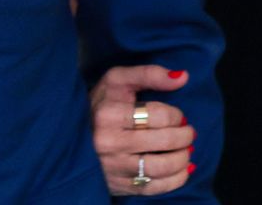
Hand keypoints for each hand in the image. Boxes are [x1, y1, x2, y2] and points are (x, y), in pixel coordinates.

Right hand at [90, 64, 195, 196]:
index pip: (158, 115)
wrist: (72, 135)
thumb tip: (183, 77)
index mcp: (108, 114)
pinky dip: (176, 179)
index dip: (176, 115)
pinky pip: (155, 187)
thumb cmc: (101, 104)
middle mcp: (109, 143)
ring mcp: (114, 167)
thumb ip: (150, 74)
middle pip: (164, 141)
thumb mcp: (118, 81)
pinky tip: (182, 169)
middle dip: (185, 136)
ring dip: (183, 158)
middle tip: (189, 132)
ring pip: (161, 167)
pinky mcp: (119, 185)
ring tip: (186, 150)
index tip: (177, 116)